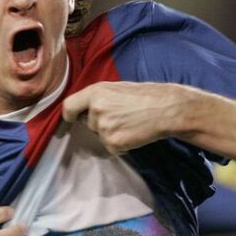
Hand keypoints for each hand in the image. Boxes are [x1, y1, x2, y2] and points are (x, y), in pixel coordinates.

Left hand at [62, 81, 193, 153]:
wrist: (166, 109)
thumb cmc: (144, 96)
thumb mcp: (116, 88)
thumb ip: (98, 97)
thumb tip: (83, 109)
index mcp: (95, 92)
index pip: (68, 107)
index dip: (70, 115)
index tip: (73, 118)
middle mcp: (96, 110)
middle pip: (88, 123)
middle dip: (100, 123)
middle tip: (121, 116)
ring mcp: (104, 128)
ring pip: (100, 136)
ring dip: (112, 134)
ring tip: (130, 123)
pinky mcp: (113, 143)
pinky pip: (111, 148)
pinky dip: (121, 145)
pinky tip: (133, 133)